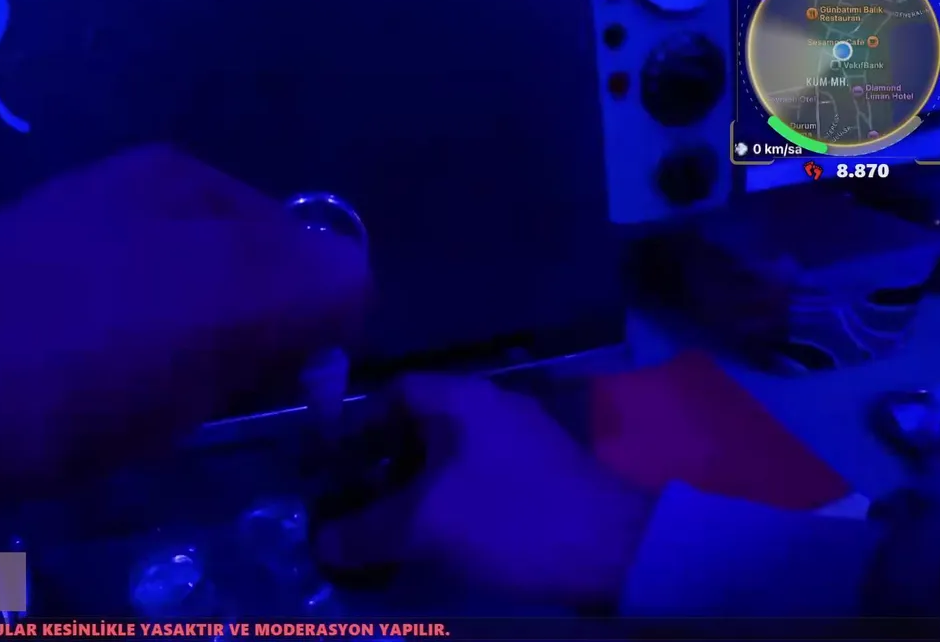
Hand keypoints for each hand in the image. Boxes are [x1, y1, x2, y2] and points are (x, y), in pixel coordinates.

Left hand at [0, 145, 367, 534]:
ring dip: (192, 373)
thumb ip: (309, 283)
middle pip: (251, 287)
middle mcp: (135, 201)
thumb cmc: (69, 358)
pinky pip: (130, 349)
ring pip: (192, 326)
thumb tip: (354, 284)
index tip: (284, 392)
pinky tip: (90, 408)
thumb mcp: (214, 311)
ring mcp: (79, 252)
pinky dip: (137, 381)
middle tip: (206, 403)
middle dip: (249, 351)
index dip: (314, 327)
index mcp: (185, 183)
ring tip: (139, 412)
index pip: (309, 251)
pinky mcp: (36, 308)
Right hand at [314, 374, 654, 605]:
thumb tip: (323, 541)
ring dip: (418, 481)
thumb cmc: (513, 520)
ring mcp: (525, 439)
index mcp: (464, 399)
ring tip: (391, 519)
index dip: (358, 420)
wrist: (616, 550)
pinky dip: (452, 495)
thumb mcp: (428, 526)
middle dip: (384, 457)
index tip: (336, 458)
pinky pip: (481, 473)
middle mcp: (495, 406)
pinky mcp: (545, 472)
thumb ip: (367, 531)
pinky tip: (442, 532)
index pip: (396, 390)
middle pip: (422, 421)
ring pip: (453, 451)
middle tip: (356, 493)